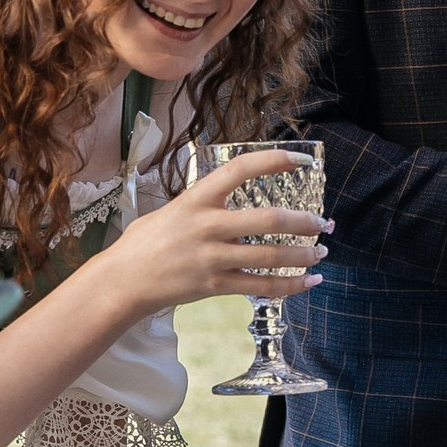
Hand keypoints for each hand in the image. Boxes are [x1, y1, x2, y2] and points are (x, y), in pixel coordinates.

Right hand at [97, 148, 327, 315]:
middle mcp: (207, 226)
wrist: (122, 281)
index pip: (241, 169)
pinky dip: (290, 285)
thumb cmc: (144, 242)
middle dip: (304, 221)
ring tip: (322, 251)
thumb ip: (204, 203)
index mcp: (196, 198)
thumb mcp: (171, 209)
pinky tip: (309, 282)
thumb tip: (233, 197)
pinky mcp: (215, 286)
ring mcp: (212, 257)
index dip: (275, 160)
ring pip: (270, 255)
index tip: (303, 160)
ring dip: (303, 254)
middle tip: (324, 223)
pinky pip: (261, 285)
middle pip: (268, 219)